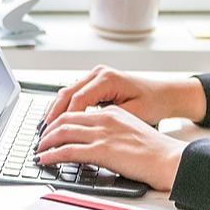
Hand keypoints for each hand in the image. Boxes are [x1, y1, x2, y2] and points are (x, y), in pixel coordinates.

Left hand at [36, 104, 189, 191]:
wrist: (170, 160)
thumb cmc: (156, 151)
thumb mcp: (132, 130)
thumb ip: (113, 130)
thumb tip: (97, 141)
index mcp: (112, 112)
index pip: (77, 111)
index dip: (60, 119)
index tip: (51, 128)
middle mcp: (105, 118)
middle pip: (66, 118)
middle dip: (48, 129)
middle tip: (40, 139)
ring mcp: (103, 133)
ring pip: (63, 132)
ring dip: (46, 141)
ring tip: (38, 150)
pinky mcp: (102, 150)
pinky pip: (68, 151)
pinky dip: (52, 155)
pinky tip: (45, 160)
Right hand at [42, 67, 207, 125]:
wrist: (167, 94)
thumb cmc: (154, 103)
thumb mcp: (132, 115)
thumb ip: (108, 121)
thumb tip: (86, 133)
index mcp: (107, 79)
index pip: (77, 101)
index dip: (64, 120)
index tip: (55, 136)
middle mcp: (99, 73)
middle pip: (67, 94)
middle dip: (53, 115)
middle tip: (43, 134)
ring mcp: (96, 75)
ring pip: (67, 92)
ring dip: (56, 111)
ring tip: (46, 129)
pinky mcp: (96, 82)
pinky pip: (74, 94)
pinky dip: (65, 107)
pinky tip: (58, 121)